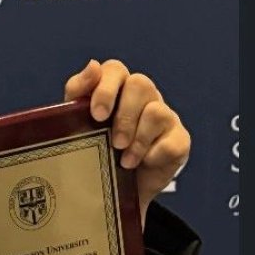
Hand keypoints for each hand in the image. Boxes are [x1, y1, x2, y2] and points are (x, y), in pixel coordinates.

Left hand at [64, 59, 191, 224]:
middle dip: (124, 116)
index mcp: (116, 88)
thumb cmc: (94, 148)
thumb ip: (78, 94)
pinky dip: (154, 154)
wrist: (114, 189)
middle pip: (140, 84)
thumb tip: (92, 65)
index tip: (97, 115)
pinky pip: (172, 141)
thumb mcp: (75, 123)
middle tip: (114, 143)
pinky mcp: (178, 139)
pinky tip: (142, 164)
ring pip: (157, 111)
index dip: (106, 89)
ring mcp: (164, 116)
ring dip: (139, 139)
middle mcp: (143, 96)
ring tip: (125, 161)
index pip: (114, 70)